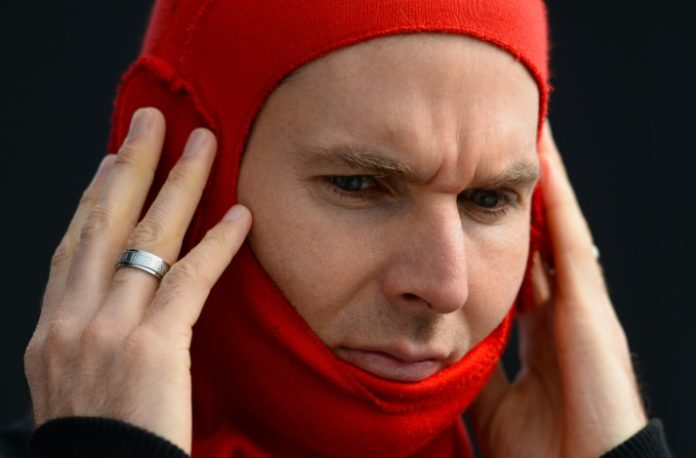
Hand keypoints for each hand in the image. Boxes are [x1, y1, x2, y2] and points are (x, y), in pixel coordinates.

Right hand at [24, 108, 251, 453]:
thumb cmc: (99, 446)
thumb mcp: (75, 386)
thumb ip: (90, 341)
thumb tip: (118, 308)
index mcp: (51, 330)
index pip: (73, 246)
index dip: (94, 197)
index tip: (113, 161)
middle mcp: (72, 319)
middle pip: (103, 222)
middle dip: (129, 165)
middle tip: (149, 122)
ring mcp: (108, 330)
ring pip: (148, 237)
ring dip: (179, 184)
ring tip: (200, 144)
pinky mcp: (152, 348)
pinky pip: (190, 279)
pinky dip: (218, 243)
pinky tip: (240, 215)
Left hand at [471, 122, 646, 457]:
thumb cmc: (543, 448)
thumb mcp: (493, 400)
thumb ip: (478, 369)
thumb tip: (445, 353)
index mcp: (542, 332)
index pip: (522, 269)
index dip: (505, 234)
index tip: (479, 199)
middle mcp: (563, 309)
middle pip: (540, 239)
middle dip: (522, 199)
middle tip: (499, 151)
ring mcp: (580, 304)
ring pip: (556, 228)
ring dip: (542, 183)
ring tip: (526, 134)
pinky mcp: (590, 306)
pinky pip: (569, 240)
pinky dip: (558, 199)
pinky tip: (544, 160)